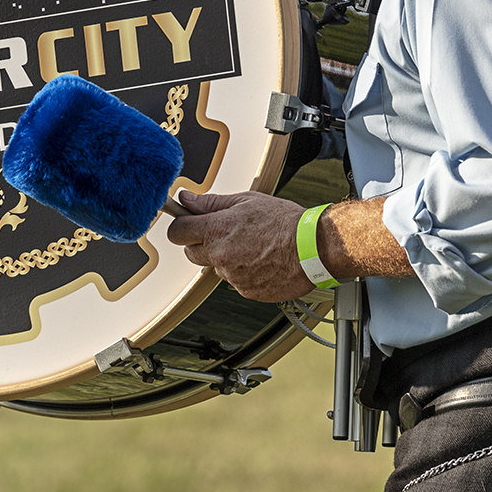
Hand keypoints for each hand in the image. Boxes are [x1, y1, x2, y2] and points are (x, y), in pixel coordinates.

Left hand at [166, 189, 314, 302]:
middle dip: (200, 242)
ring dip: (225, 257)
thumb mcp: (247, 201)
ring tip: (251, 245)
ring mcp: (232, 276)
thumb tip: (187, 200)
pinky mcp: (246, 291)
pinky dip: (242, 271)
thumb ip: (211, 203)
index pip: (176, 232)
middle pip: (191, 252)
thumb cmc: (285, 222)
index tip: (186, 222)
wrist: (314, 249)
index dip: (181, 225)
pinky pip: (234, 280)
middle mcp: (221, 255)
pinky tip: (260, 259)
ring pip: (215, 267)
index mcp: (217, 230)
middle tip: (222, 232)